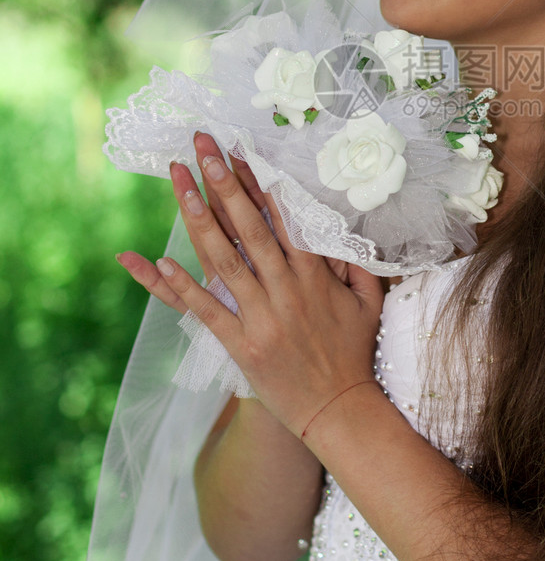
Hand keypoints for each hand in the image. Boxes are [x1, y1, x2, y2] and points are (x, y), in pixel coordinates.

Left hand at [117, 138, 385, 435]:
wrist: (340, 411)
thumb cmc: (353, 353)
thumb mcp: (368, 300)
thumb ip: (355, 263)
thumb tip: (341, 232)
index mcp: (315, 276)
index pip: (283, 218)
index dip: (259, 183)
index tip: (240, 152)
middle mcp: (286, 290)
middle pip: (250, 228)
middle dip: (225, 185)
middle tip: (204, 150)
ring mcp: (263, 317)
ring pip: (226, 260)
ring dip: (201, 220)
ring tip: (182, 186)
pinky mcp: (242, 346)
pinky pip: (208, 311)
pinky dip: (184, 286)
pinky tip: (160, 261)